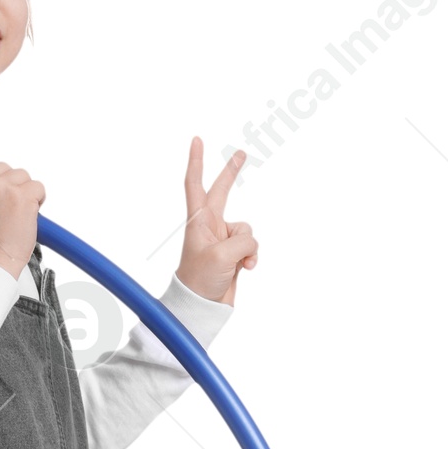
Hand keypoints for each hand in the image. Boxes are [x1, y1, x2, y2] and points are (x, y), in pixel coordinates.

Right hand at [0, 154, 44, 280]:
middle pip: (3, 167)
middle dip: (7, 185)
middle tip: (4, 209)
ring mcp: (1, 186)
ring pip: (22, 175)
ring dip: (22, 192)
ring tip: (14, 214)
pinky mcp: (22, 195)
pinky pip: (38, 187)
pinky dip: (37, 200)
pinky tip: (26, 216)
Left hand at [177, 137, 256, 305]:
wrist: (200, 308)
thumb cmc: (200, 280)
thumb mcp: (222, 255)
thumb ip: (242, 241)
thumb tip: (250, 247)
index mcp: (198, 220)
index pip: (195, 184)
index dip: (197, 162)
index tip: (197, 140)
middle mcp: (209, 226)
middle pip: (223, 192)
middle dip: (232, 173)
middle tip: (242, 152)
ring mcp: (222, 240)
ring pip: (248, 231)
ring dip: (247, 247)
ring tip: (233, 264)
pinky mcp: (233, 255)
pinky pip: (252, 248)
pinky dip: (252, 258)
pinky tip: (244, 269)